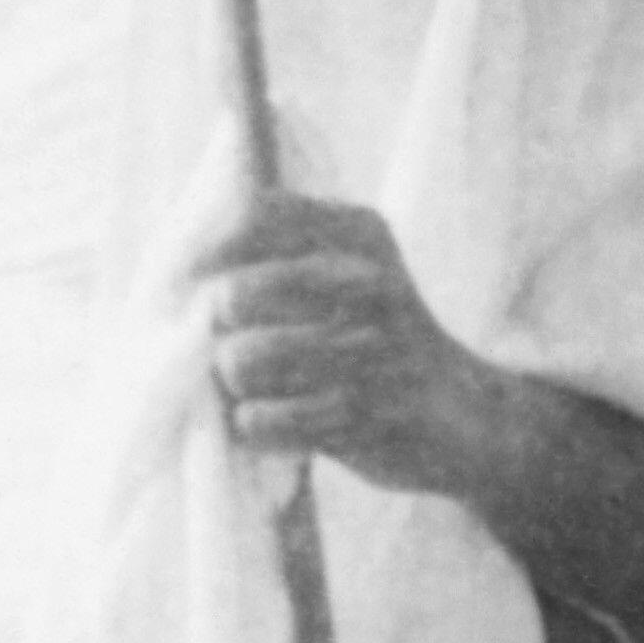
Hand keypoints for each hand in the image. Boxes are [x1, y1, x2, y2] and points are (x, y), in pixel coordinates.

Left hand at [193, 192, 513, 501]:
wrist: (466, 416)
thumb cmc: (378, 338)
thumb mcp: (350, 270)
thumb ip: (278, 249)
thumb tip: (177, 261)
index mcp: (360, 234)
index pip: (255, 216)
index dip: (205, 250)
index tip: (184, 281)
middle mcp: (371, 283)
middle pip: (234, 296)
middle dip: (213, 329)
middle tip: (229, 346)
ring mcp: (372, 352)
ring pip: (241, 362)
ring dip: (233, 383)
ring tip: (254, 388)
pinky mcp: (364, 417)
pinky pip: (262, 420)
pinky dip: (252, 426)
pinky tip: (270, 421)